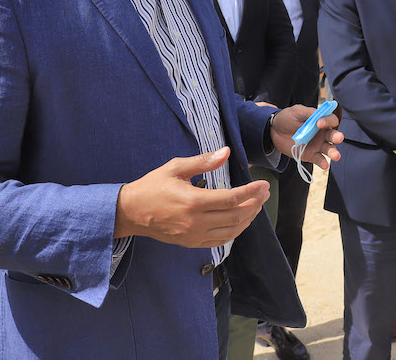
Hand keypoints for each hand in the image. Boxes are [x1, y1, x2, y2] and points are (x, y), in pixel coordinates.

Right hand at [114, 147, 268, 247]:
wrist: (131, 212)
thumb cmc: (153, 186)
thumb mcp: (176, 167)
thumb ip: (203, 161)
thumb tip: (226, 152)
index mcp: (193, 202)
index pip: (231, 199)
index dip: (251, 192)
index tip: (263, 184)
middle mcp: (195, 222)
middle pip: (236, 216)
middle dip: (254, 203)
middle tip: (265, 192)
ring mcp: (194, 236)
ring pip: (231, 231)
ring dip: (248, 218)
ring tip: (257, 205)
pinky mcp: (191, 243)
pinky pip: (220, 241)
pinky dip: (235, 231)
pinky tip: (242, 220)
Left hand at [269, 105, 343, 170]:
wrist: (274, 131)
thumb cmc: (287, 118)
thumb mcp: (297, 111)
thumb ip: (309, 113)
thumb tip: (320, 114)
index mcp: (320, 121)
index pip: (331, 120)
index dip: (328, 121)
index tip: (319, 123)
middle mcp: (322, 133)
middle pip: (333, 135)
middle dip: (337, 137)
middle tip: (338, 138)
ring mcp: (317, 145)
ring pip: (329, 149)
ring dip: (333, 152)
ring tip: (336, 156)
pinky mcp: (311, 155)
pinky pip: (319, 159)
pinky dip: (323, 162)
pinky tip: (325, 165)